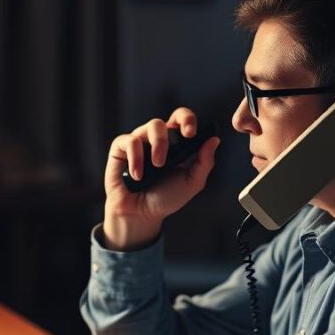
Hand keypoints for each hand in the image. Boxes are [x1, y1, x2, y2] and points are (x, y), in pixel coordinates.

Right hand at [103, 107, 219, 249]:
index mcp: (175, 143)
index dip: (187, 119)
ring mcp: (138, 142)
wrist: (140, 215)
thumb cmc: (165, 198)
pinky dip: (136, 158)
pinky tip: (138, 176)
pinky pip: (129, 141)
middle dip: (169, 137)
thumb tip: (214, 140)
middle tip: (169, 157)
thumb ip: (204, 163)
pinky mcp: (120, 149)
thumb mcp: (191, 183)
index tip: (191, 133)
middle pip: (164, 121)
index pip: (181, 119)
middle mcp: (156, 139)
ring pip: (150, 127)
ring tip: (156, 168)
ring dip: (157, 147)